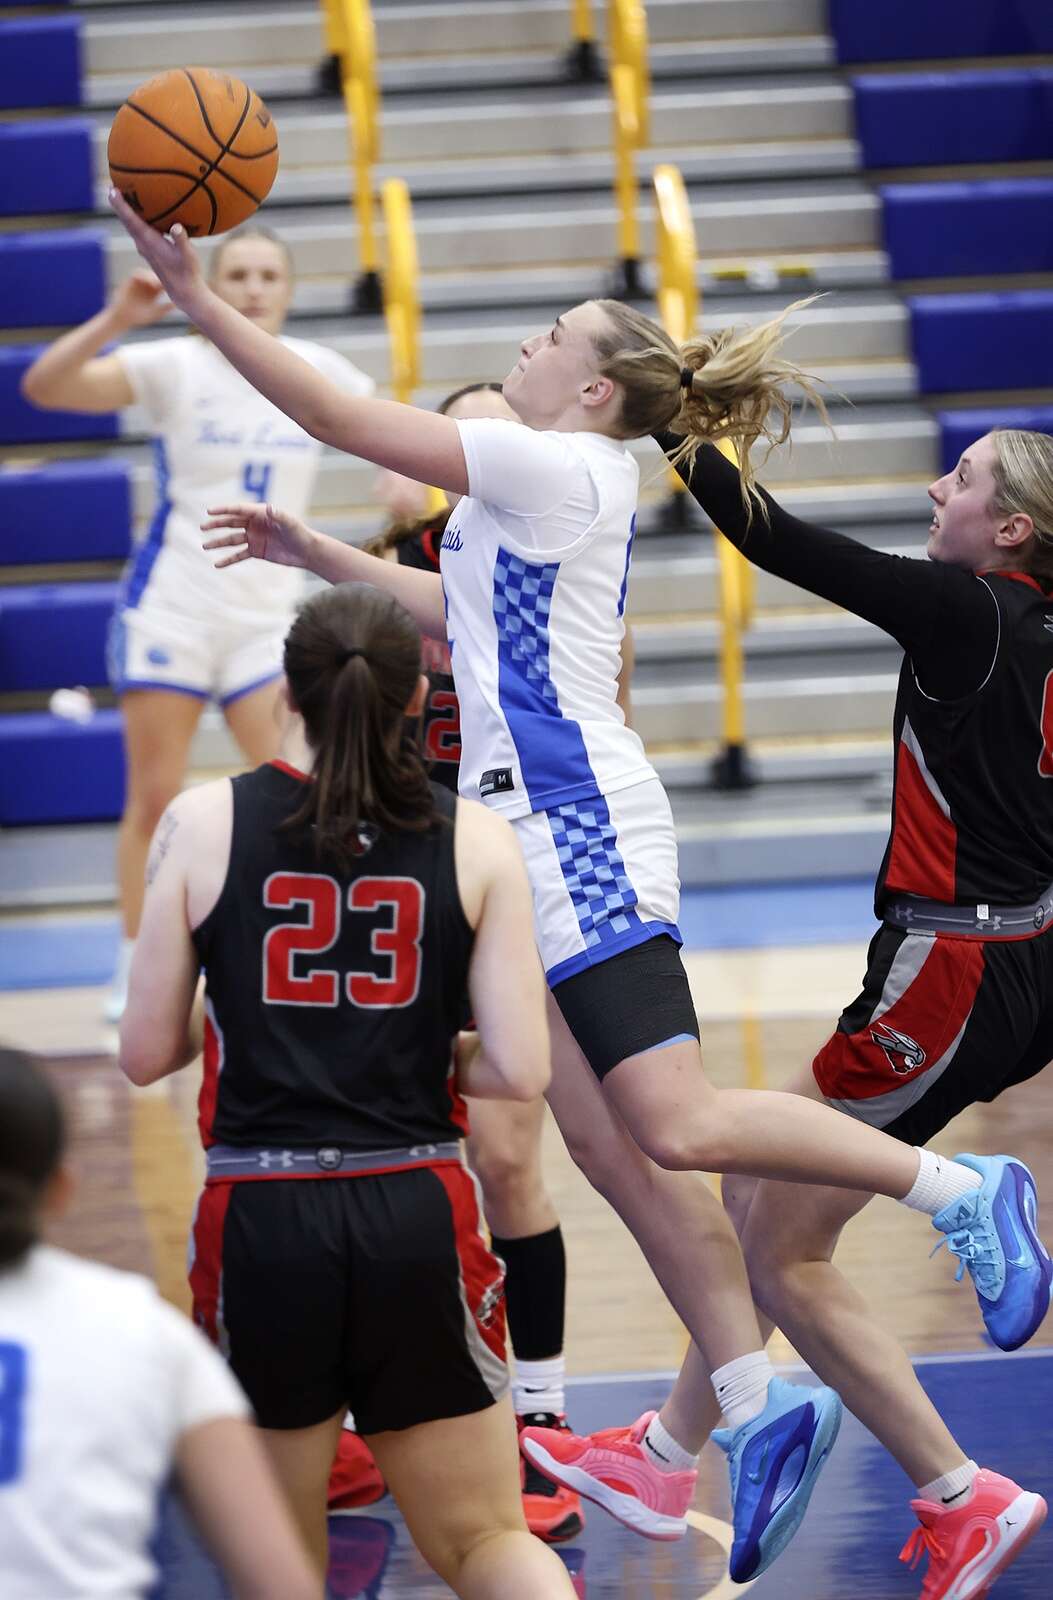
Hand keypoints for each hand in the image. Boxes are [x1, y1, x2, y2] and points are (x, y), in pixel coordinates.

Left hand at [108, 187, 207, 315]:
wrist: (184, 292)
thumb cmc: (187, 273)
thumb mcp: (188, 256)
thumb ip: (181, 240)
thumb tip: (176, 226)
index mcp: (150, 242)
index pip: (131, 220)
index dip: (121, 205)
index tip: (112, 191)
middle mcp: (143, 244)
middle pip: (127, 221)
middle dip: (118, 204)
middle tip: (111, 188)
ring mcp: (146, 248)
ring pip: (132, 226)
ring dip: (126, 211)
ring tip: (122, 196)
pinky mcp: (150, 250)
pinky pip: (139, 230)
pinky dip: (136, 218)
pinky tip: (142, 213)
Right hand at [109, 269, 172, 330]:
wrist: (124, 318)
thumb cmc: (140, 318)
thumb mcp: (156, 313)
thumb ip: (166, 308)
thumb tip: (179, 305)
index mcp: (155, 291)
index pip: (164, 283)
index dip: (170, 282)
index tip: (177, 285)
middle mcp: (148, 284)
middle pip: (157, 276)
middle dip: (163, 277)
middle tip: (169, 281)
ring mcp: (139, 281)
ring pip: (148, 273)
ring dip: (153, 277)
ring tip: (157, 284)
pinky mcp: (131, 280)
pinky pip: (137, 273)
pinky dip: (143, 276)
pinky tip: (149, 283)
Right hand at [202, 503, 317, 570]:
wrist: (306, 551)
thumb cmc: (299, 533)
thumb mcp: (290, 523)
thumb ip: (278, 515)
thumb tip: (269, 508)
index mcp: (260, 513)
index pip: (238, 510)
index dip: (223, 510)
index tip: (209, 511)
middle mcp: (254, 524)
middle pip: (231, 523)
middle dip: (216, 525)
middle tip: (203, 527)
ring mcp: (254, 538)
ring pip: (232, 540)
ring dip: (218, 543)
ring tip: (205, 546)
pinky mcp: (256, 551)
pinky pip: (239, 555)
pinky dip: (228, 560)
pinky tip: (217, 564)